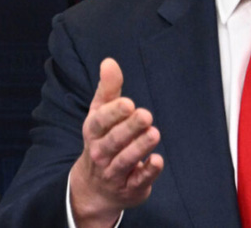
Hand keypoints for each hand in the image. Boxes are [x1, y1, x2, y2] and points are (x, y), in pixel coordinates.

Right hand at [70, 58, 163, 227]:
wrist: (94, 188)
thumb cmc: (102, 140)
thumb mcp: (100, 114)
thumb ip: (108, 89)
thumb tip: (109, 62)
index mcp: (93, 132)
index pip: (100, 122)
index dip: (113, 113)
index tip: (129, 104)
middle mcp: (101, 153)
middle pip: (113, 141)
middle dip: (129, 128)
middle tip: (145, 115)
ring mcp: (114, 172)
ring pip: (125, 160)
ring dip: (139, 148)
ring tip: (154, 133)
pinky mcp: (131, 187)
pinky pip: (139, 180)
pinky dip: (148, 172)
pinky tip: (157, 160)